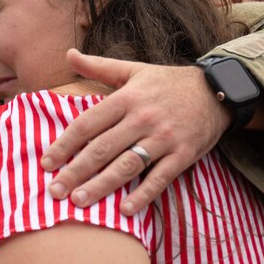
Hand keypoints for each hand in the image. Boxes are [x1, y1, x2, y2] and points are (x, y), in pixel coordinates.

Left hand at [40, 49, 231, 214]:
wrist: (217, 90)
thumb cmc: (168, 82)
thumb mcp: (133, 70)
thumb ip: (99, 66)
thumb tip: (69, 53)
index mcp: (126, 98)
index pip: (88, 123)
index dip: (65, 144)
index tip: (46, 163)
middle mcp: (142, 118)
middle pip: (102, 148)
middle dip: (76, 171)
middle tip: (55, 191)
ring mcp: (164, 138)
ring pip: (127, 166)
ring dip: (102, 186)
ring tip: (80, 202)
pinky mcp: (184, 154)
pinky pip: (160, 178)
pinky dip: (143, 195)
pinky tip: (125, 210)